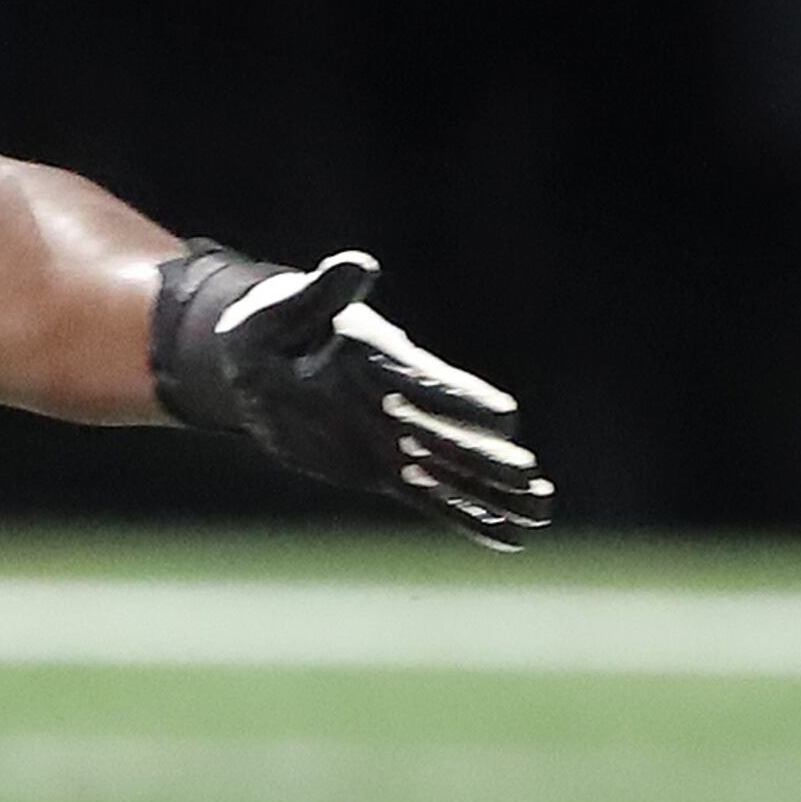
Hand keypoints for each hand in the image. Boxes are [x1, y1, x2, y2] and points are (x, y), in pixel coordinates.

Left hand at [151, 246, 553, 548]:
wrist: (256, 360)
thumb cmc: (270, 329)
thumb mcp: (286, 308)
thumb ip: (325, 293)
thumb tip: (358, 264)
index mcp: (382, 363)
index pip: (430, 383)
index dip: (464, 399)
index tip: (504, 417)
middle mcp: (398, 405)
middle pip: (452, 437)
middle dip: (489, 460)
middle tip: (533, 482)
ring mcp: (394, 440)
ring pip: (454, 473)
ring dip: (495, 493)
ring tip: (544, 513)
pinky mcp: (380, 470)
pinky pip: (431, 500)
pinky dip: (467, 517)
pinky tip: (510, 538)